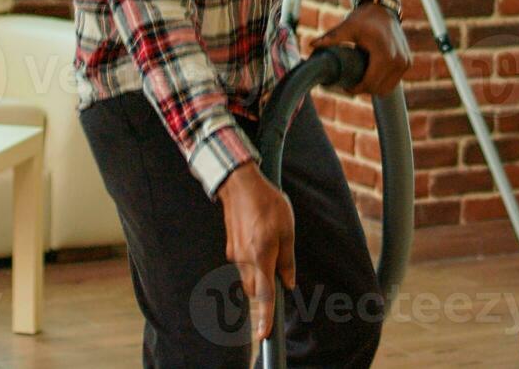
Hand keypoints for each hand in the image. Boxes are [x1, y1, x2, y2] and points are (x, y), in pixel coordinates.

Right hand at [215, 162, 295, 342]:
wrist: (240, 184)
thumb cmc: (268, 204)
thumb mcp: (288, 231)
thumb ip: (287, 260)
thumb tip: (288, 283)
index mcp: (261, 257)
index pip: (265, 295)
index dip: (265, 316)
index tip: (264, 334)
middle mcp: (244, 260)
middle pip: (256, 290)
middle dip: (267, 290)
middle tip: (281, 271)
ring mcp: (234, 254)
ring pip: (249, 278)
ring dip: (260, 275)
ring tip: (271, 247)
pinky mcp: (231, 247)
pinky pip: (243, 265)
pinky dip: (253, 262)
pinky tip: (260, 240)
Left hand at [300, 2, 410, 96]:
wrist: (383, 9)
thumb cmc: (364, 18)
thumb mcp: (348, 27)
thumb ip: (331, 38)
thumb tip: (312, 44)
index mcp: (385, 54)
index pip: (371, 83)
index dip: (356, 89)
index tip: (345, 86)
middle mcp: (399, 60)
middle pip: (378, 88)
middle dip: (363, 89)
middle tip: (350, 83)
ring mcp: (405, 62)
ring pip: (387, 88)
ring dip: (373, 87)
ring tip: (359, 78)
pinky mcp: (407, 62)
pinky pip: (393, 82)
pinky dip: (381, 82)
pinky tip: (370, 75)